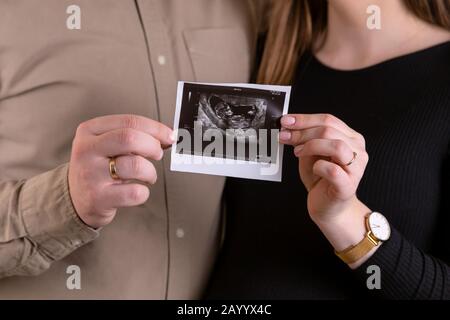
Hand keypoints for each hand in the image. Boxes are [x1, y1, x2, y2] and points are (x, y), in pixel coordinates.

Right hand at [68, 114, 173, 228]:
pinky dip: (143, 192)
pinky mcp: (98, 198)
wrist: (74, 198)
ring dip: (150, 171)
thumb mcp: (107, 144)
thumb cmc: (99, 167)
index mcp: (90, 130)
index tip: (169, 136)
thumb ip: (133, 136)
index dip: (155, 128)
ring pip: (135, 165)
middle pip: (130, 138)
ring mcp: (91, 175)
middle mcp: (87, 150)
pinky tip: (137, 191)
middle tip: (157, 154)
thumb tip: (167, 136)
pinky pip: (134, 192)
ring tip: (148, 175)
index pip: (129, 121)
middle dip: (152, 146)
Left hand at [280, 114, 374, 265]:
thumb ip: (304, 139)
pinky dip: (318, 166)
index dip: (304, 119)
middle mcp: (357, 150)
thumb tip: (288, 126)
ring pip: (336, 145)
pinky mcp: (348, 185)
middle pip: (330, 130)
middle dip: (302, 132)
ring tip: (298, 152)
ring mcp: (356, 168)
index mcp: (350, 138)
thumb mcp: (309, 154)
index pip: (328, 120)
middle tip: (285, 137)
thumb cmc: (320, 179)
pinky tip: (313, 169)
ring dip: (311, 146)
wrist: (328, 207)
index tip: (286, 121)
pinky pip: (333, 170)